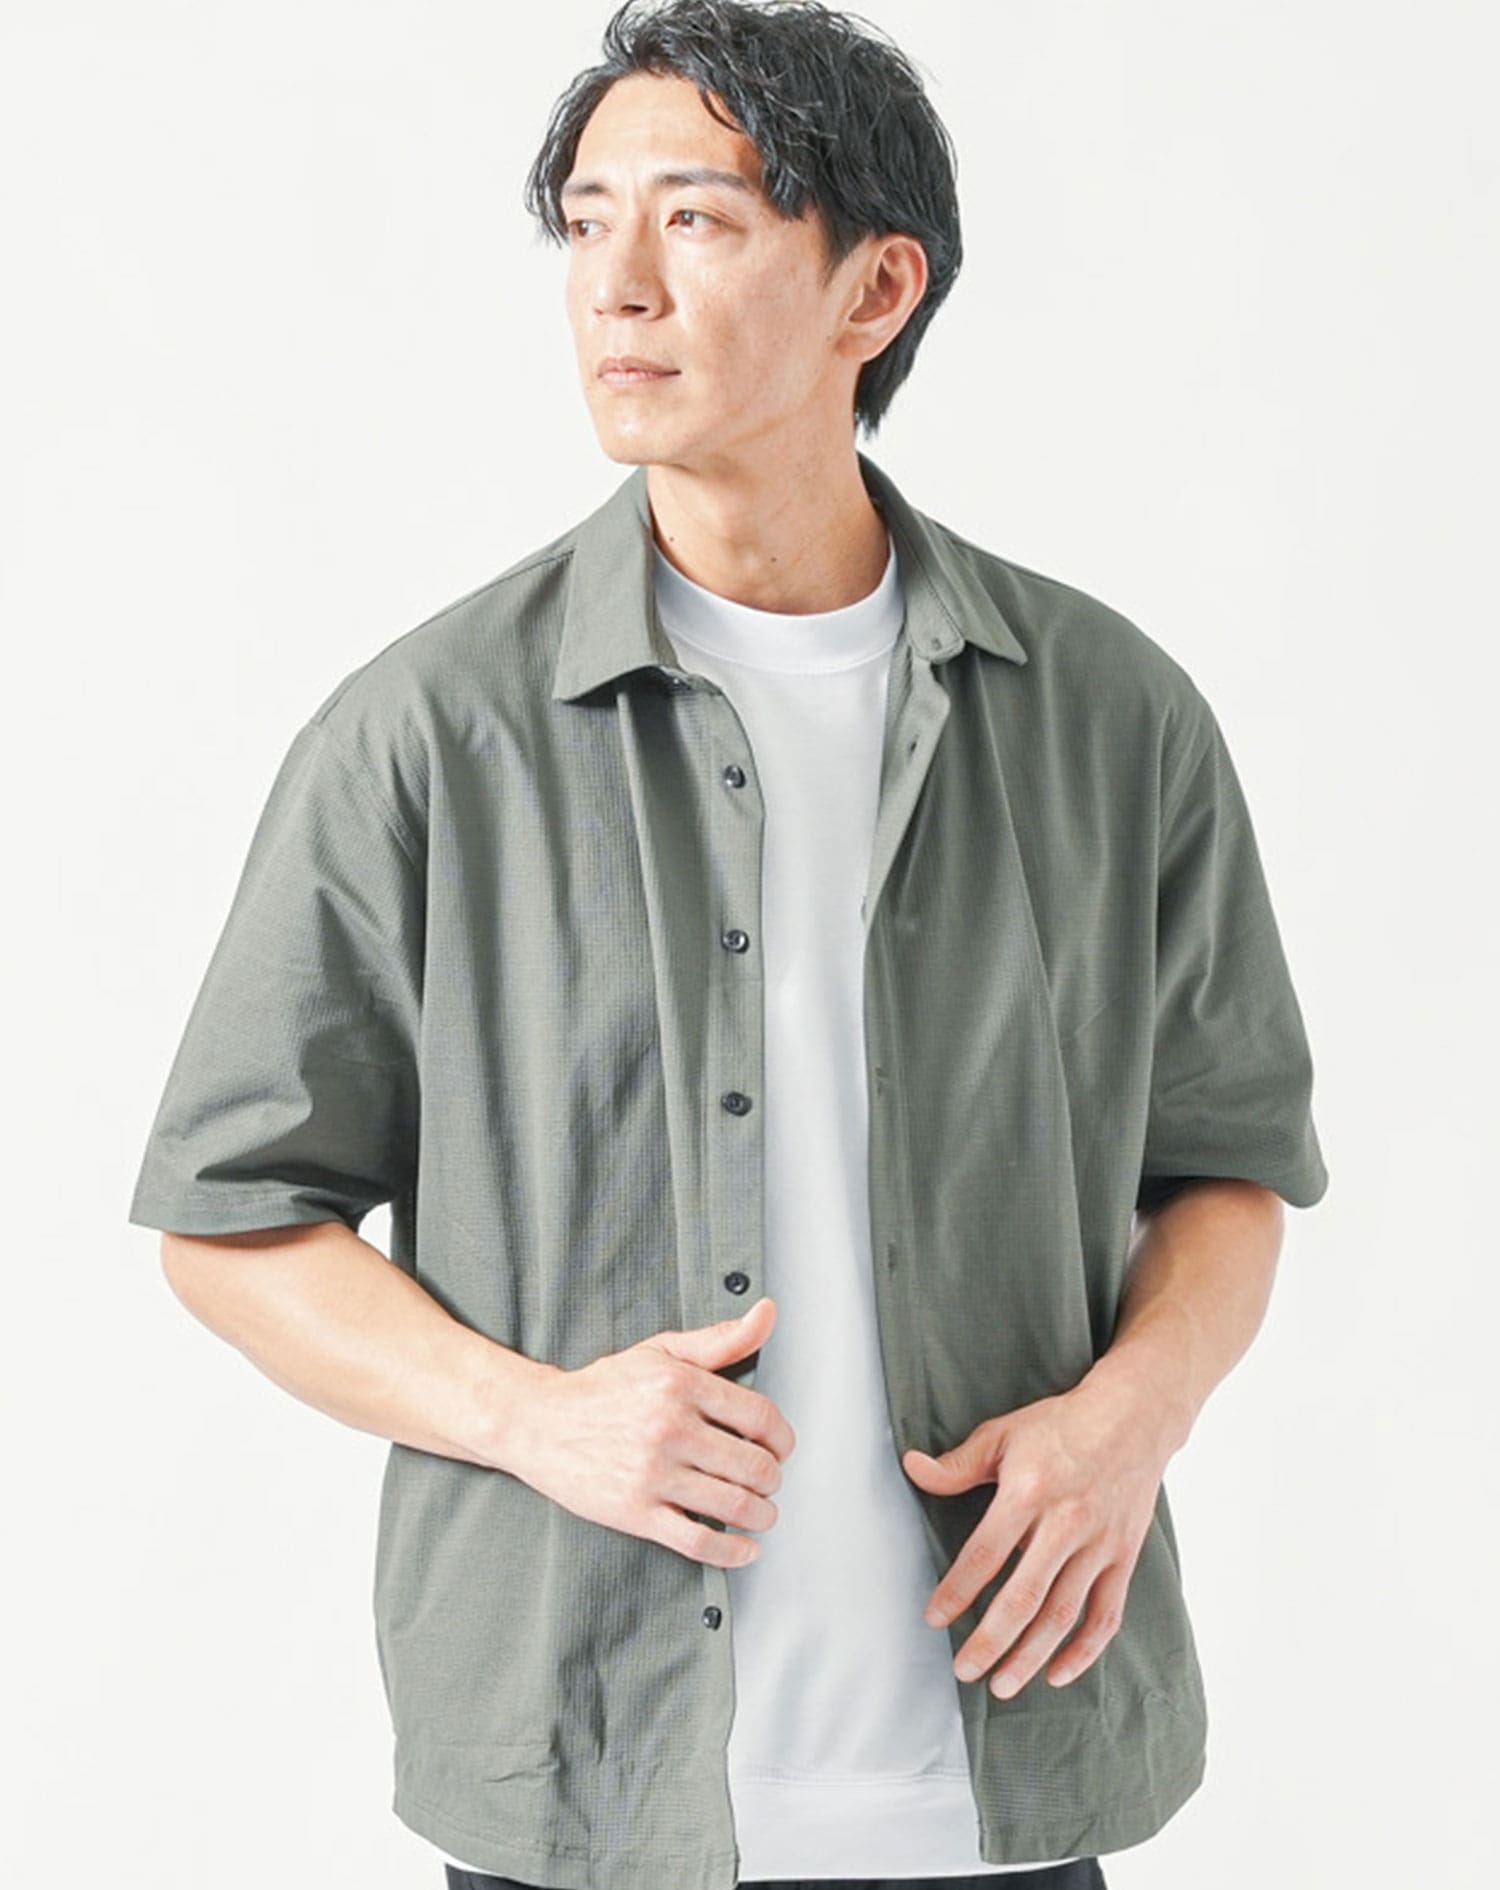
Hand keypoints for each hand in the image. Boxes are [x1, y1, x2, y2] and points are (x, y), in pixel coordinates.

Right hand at [517, 1296, 796, 1568]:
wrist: (539, 1423)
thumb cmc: (604, 1389)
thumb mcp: (661, 1352)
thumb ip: (720, 1339)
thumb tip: (767, 1313)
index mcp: (680, 1384)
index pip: (760, 1416)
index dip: (782, 1438)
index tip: (781, 1448)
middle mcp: (668, 1428)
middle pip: (753, 1465)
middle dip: (772, 1479)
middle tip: (769, 1481)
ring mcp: (651, 1473)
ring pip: (733, 1505)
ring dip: (761, 1515)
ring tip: (762, 1512)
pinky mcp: (634, 1512)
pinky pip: (697, 1541)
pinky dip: (732, 1552)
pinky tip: (745, 1548)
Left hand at [902, 1377, 1169, 1698]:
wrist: (1134, 1416)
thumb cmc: (1061, 1425)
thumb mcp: (1003, 1433)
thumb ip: (958, 1463)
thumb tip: (912, 1469)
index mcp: (1030, 1491)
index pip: (985, 1554)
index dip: (957, 1591)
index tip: (935, 1618)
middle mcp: (1066, 1523)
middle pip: (1024, 1598)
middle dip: (991, 1642)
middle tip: (965, 1671)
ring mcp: (1099, 1544)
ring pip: (1063, 1615)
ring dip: (1031, 1657)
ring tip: (1003, 1685)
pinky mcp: (1124, 1557)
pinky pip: (1107, 1616)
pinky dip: (1084, 1652)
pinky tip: (1058, 1674)